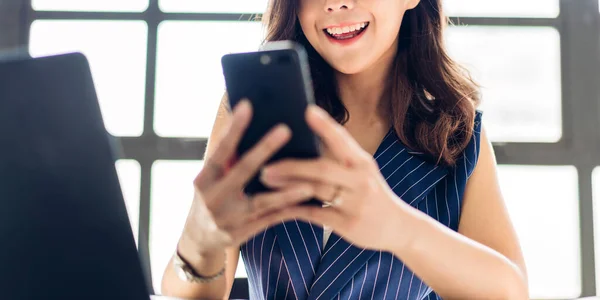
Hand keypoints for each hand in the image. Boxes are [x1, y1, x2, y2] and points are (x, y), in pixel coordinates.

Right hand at [180, 100, 314, 255]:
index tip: (247, 105)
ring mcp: (229, 219)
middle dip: (264, 149)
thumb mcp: (208, 179)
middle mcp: (215, 198)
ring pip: (262, 202)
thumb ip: (225, 159)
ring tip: (308, 182)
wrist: (198, 240)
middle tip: (285, 129)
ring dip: (286, 192)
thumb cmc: (208, 198)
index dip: (233, 129)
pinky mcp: (243, 233)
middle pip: (242, 171)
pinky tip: (308, 199)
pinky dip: (289, 209)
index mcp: (204, 180)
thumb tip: (241, 122)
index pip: (219, 150)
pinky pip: (271, 219)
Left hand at [259, 105, 411, 251]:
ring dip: (287, 185)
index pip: (342, 139)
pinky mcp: (348, 224)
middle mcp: (360, 179)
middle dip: (291, 165)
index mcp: (362, 162)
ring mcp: (355, 203)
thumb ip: (339, 158)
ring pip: (316, 190)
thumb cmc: (371, 194)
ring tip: (265, 179)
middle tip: (265, 162)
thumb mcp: (361, 172)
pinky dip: (294, 209)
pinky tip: (276, 205)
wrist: (397, 227)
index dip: (325, 125)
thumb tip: (304, 139)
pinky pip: (315, 214)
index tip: (307, 110)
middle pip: (322, 168)